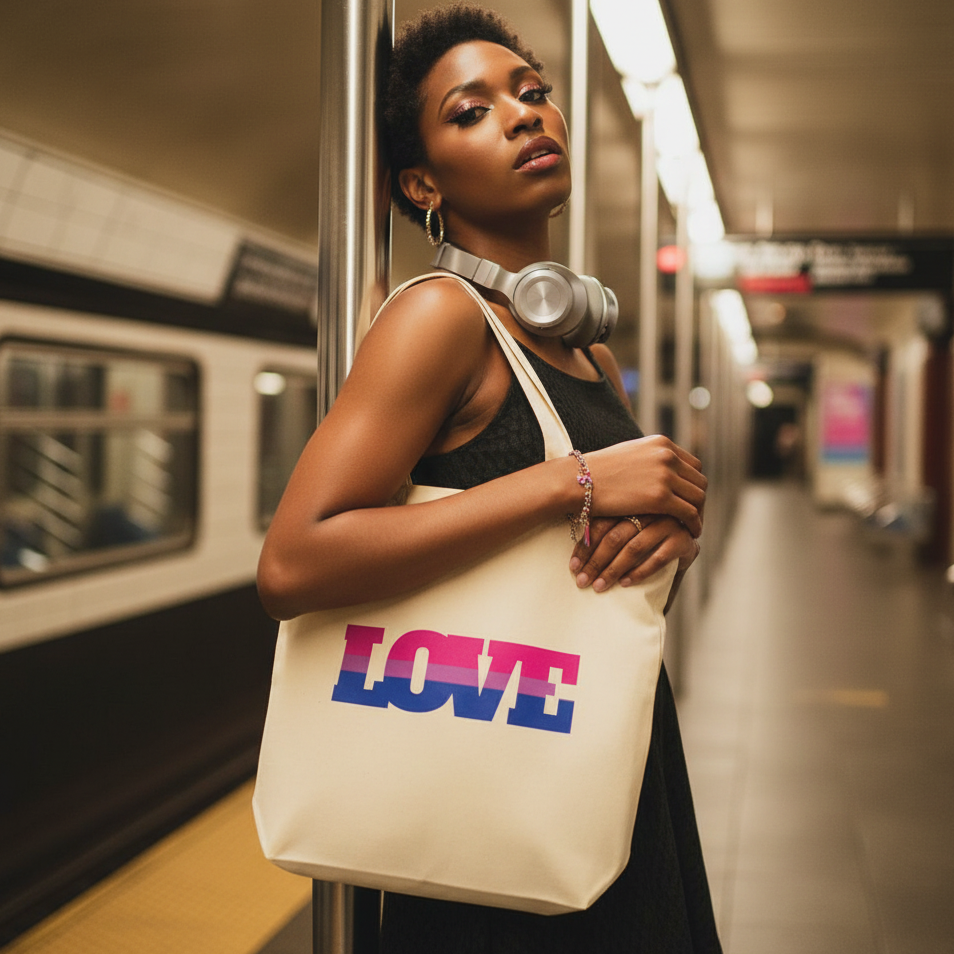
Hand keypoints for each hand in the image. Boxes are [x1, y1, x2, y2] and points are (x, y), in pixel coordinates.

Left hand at [569, 515, 700, 593]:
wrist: (682, 539)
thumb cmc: (645, 535)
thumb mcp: (623, 526)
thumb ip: (604, 531)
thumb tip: (572, 556)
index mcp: (629, 502)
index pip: (601, 524)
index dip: (585, 547)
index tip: (573, 567)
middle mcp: (648, 509)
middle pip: (615, 537)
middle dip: (596, 562)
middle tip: (582, 581)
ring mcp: (667, 522)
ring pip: (634, 547)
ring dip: (614, 570)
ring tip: (600, 586)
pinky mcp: (682, 539)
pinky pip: (658, 557)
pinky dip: (639, 572)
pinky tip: (625, 583)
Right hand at [584, 436, 706, 537]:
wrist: (577, 481)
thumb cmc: (595, 473)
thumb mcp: (627, 455)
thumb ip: (646, 460)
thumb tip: (655, 472)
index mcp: (660, 443)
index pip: (692, 464)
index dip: (693, 483)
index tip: (688, 499)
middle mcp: (667, 455)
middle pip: (698, 480)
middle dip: (698, 499)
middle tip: (693, 515)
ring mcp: (665, 475)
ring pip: (698, 497)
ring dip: (699, 513)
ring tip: (692, 526)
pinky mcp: (660, 497)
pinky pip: (689, 513)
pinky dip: (695, 523)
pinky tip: (691, 532)